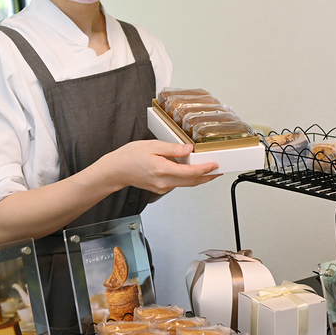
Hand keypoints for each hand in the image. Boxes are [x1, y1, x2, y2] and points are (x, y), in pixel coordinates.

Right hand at [99, 140, 220, 193]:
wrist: (116, 170)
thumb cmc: (129, 156)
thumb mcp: (152, 146)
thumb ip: (172, 149)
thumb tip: (189, 150)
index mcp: (162, 170)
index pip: (190, 173)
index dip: (205, 170)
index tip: (215, 165)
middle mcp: (164, 182)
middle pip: (192, 182)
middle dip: (207, 177)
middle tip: (219, 170)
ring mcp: (162, 187)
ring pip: (186, 184)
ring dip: (198, 178)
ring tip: (209, 170)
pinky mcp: (161, 189)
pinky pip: (178, 184)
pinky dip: (187, 178)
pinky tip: (190, 171)